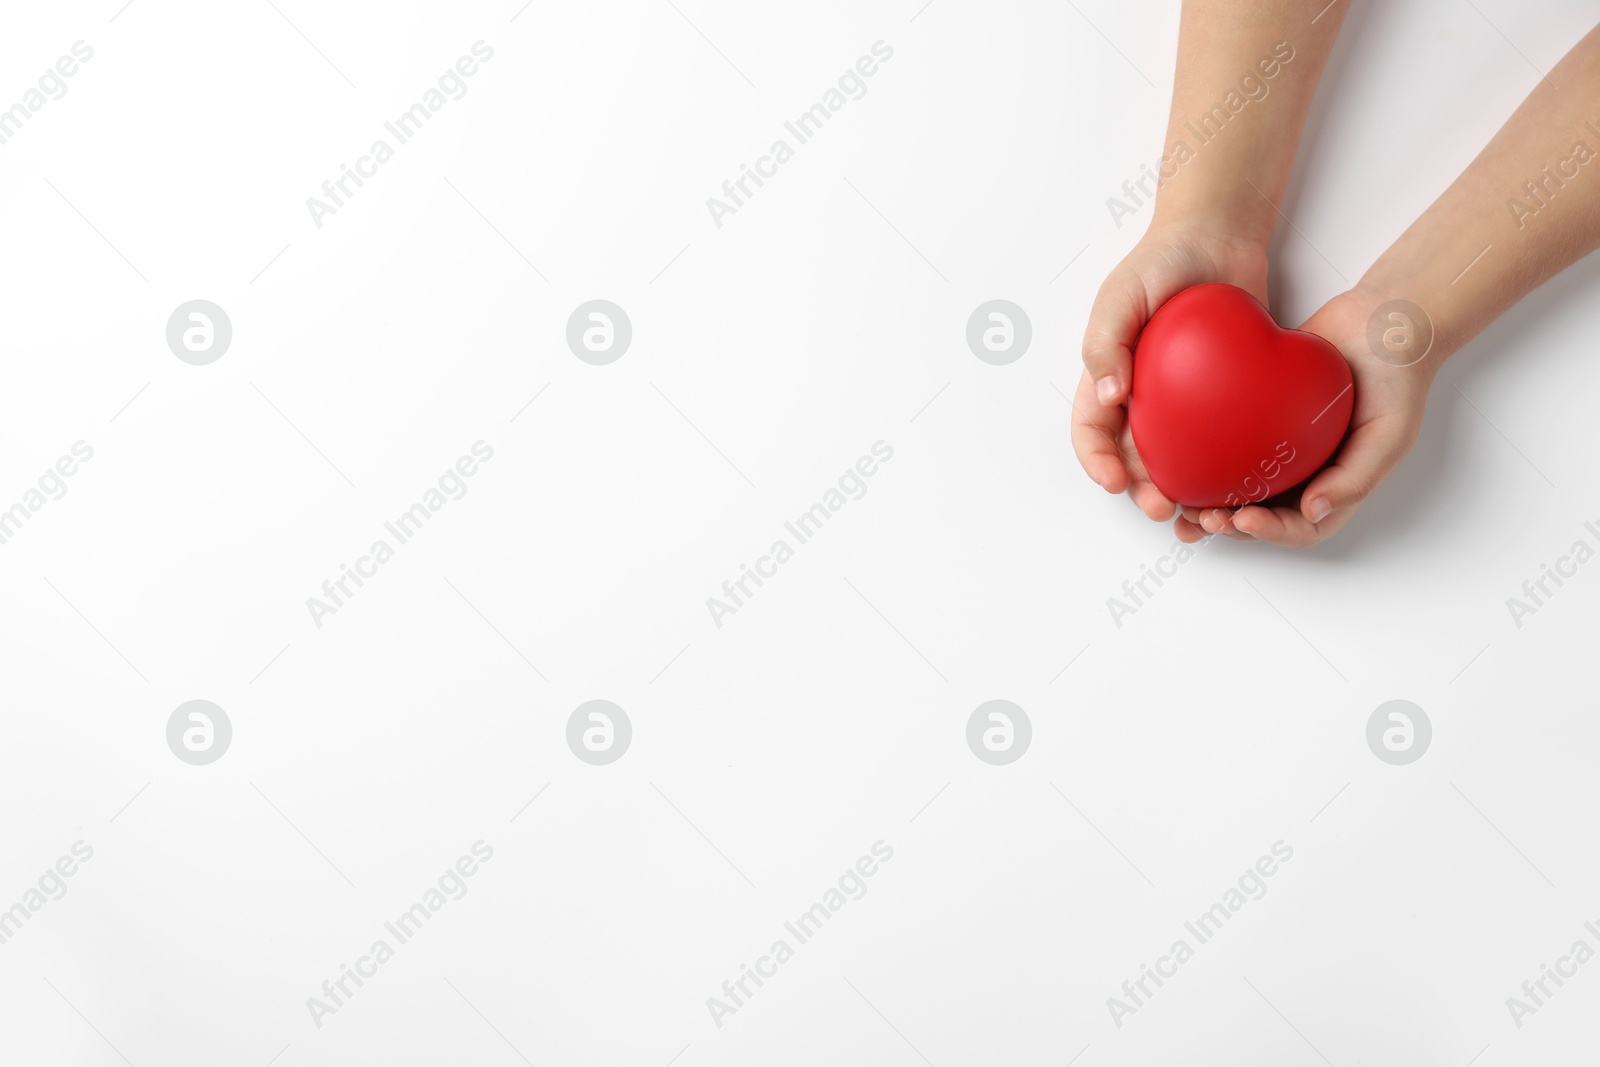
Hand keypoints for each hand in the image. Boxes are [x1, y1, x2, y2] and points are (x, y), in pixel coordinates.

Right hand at [1073, 222, 1268, 520]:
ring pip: (1178, 459)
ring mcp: (1184, 400)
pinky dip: (1224, 465)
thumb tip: (1107, 396)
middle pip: (1133, 458)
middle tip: (1161, 505)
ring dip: (1182, 490)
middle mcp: (1143, 396)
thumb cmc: (1161, 260)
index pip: (1091, 432)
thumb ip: (1104, 343)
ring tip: (1198, 509)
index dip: (1096, 462)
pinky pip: (1221, 438)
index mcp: (1109, 378)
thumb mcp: (1118, 295)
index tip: (1114, 480)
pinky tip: (1238, 482)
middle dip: (1141, 490)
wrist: (1218, 237)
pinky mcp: (1224, 397)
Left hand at [1174, 289, 1434, 545]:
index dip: (1270, 533)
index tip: (1242, 519)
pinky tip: (1176, 453)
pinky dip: (1202, 455)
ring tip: (1179, 502)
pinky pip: (1227, 443)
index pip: (1301, 526)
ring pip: (1238, 485)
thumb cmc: (1398, 379)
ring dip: (1208, 501)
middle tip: (1199, 517)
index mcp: (1336, 485)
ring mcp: (1280, 446)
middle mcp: (1305, 472)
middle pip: (1261, 514)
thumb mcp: (1391, 433)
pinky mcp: (1257, 417)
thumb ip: (1355, 478)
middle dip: (1228, 524)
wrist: (1382, 320)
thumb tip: (1313, 512)